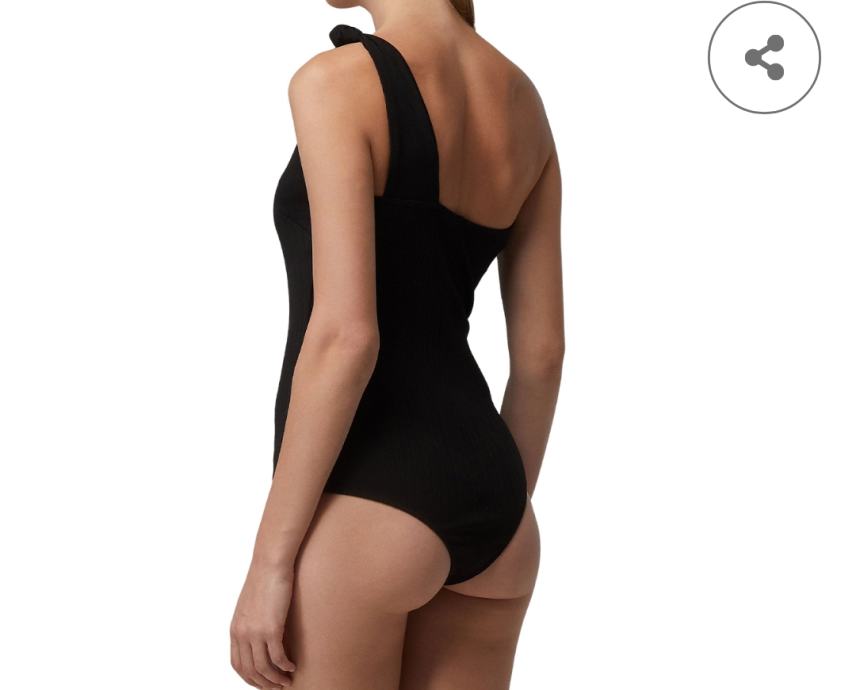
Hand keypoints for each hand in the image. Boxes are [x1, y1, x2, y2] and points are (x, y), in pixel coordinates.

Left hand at [230, 561, 296, 687]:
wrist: (270, 564)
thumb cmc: (264, 579)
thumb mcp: (250, 605)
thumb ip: (251, 622)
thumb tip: (260, 634)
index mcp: (235, 629)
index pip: (238, 664)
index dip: (250, 678)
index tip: (262, 682)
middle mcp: (242, 634)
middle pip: (249, 670)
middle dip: (263, 683)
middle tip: (277, 688)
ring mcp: (255, 632)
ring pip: (264, 668)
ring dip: (276, 679)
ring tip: (287, 682)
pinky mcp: (271, 628)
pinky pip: (278, 657)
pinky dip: (285, 666)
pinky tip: (292, 666)